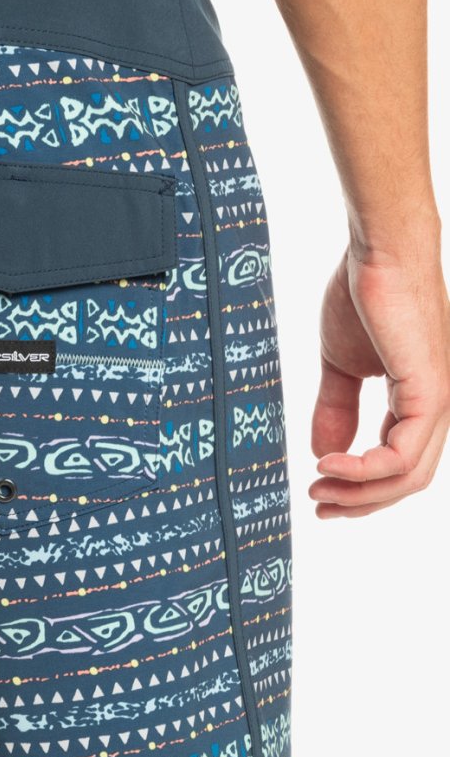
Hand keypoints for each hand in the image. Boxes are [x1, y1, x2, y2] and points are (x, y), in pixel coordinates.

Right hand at [309, 241, 449, 517]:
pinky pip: (400, 456)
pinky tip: (328, 462)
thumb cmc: (364, 295)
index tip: (318, 491)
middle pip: (406, 481)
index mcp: (418, 400)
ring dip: (359, 492)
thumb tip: (323, 453)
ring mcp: (439, 402)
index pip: (398, 463)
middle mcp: (437, 407)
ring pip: (407, 477)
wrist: (379, 252)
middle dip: (359, 501)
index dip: (359, 487)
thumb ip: (335, 410)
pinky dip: (362, 470)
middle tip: (318, 504)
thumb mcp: (340, 366)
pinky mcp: (431, 393)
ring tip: (319, 486)